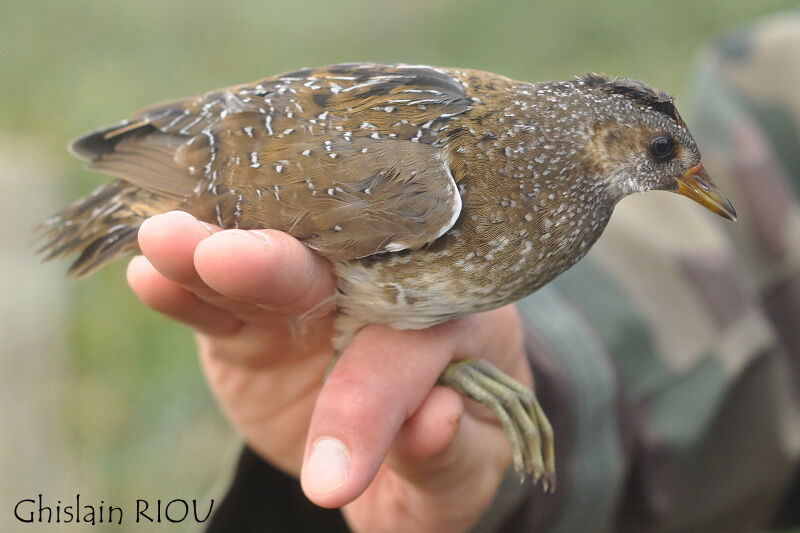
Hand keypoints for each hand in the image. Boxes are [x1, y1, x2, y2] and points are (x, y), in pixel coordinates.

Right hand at [127, 211, 531, 532]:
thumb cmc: (449, 452)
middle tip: (228, 258)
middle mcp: (377, 292)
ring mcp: (310, 306)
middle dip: (279, 266)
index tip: (334, 470)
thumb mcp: (461, 471)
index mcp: (448, 318)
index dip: (373, 398)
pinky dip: (184, 293)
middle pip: (333, 268)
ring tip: (170, 242)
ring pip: (265, 273)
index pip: (413, 345)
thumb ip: (446, 451)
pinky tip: (150, 274)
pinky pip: (217, 310)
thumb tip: (432, 421)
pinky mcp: (252, 330)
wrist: (397, 461)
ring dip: (214, 256)